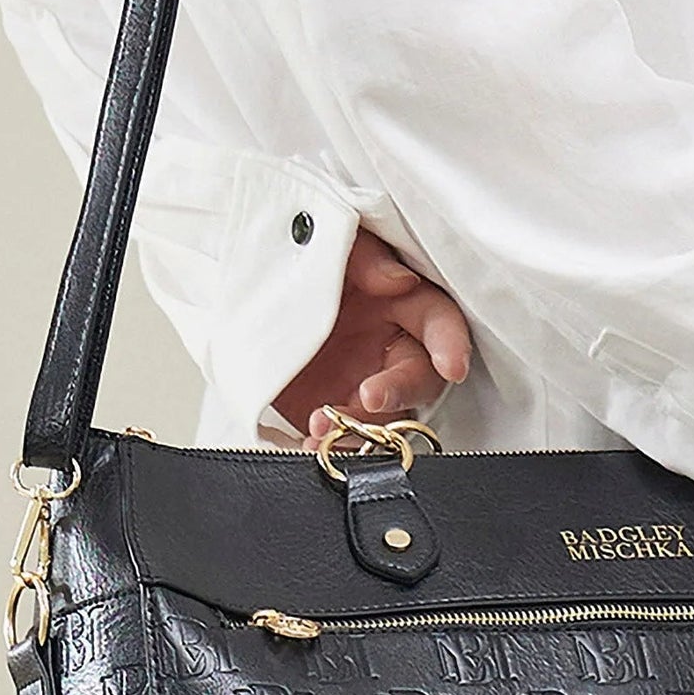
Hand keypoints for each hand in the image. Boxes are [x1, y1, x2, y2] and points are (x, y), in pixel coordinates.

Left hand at [268, 226, 472, 445]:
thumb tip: (398, 279)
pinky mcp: (339, 411)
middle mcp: (390, 348)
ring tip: (323, 425)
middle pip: (418, 378)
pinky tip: (312, 443)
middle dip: (398, 391)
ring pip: (386, 417)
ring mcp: (367, 383)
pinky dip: (333, 445)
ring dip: (361, 427)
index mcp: (399, 303)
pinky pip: (347, 438)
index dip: (450, 343)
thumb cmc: (300, 267)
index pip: (438, 322)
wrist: (241, 297)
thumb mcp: (332, 249)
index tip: (451, 365)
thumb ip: (366, 259)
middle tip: (369, 396)